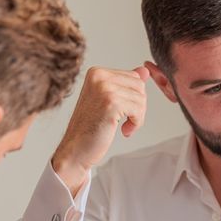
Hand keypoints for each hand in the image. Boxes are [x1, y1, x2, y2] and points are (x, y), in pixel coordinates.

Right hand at [52, 66, 148, 195]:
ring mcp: (104, 89)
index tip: (123, 112)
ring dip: (138, 117)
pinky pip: (139, 109)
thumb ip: (125, 84)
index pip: (134, 77)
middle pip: (139, 86)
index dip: (134, 98)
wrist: (75, 150)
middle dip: (138, 106)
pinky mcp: (111, 104)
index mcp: (97, 72)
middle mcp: (99, 76)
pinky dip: (136, 123)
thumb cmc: (90, 128)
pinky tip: (125, 130)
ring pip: (141, 98)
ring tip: (124, 126)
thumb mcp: (108, 101)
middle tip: (126, 122)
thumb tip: (145, 70)